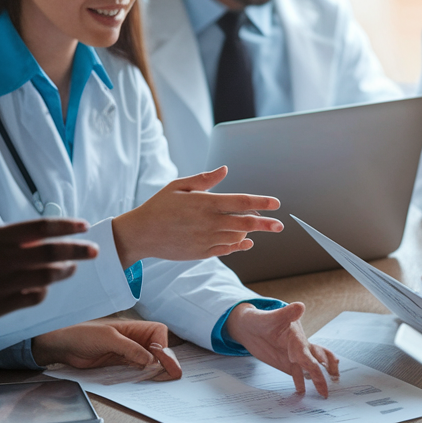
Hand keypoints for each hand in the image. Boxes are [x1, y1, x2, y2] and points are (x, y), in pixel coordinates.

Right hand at [0, 218, 98, 340]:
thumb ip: (9, 237)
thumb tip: (43, 235)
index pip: (39, 228)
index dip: (66, 227)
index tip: (84, 227)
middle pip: (50, 253)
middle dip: (77, 251)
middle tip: (93, 251)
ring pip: (46, 277)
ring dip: (64, 272)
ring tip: (70, 269)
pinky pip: (33, 297)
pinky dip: (43, 290)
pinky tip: (43, 286)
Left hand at [32, 319, 181, 379]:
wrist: (62, 345)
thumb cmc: (82, 333)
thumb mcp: (108, 339)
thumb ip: (130, 349)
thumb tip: (150, 359)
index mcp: (133, 327)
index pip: (158, 333)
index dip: (163, 346)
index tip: (161, 359)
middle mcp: (134, 339)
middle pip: (159, 349)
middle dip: (167, 360)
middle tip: (174, 374)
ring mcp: (129, 353)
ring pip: (151, 362)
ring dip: (159, 370)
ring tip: (167, 379)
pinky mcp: (121, 364)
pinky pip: (139, 370)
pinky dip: (147, 376)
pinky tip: (151, 381)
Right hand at [112, 166, 282, 268]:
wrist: (142, 234)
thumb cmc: (160, 206)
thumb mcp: (179, 186)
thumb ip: (205, 179)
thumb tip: (225, 169)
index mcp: (206, 203)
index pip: (241, 202)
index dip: (262, 202)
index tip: (276, 203)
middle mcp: (209, 222)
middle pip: (246, 222)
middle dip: (266, 224)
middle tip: (280, 225)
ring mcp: (207, 239)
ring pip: (238, 236)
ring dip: (250, 232)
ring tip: (256, 227)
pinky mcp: (202, 253)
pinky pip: (227, 249)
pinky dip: (239, 246)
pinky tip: (247, 242)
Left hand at [225, 302, 339, 396]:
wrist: (249, 327)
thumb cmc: (260, 319)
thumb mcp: (270, 316)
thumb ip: (285, 313)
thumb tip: (300, 306)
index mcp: (296, 334)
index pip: (305, 348)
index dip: (307, 358)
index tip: (312, 365)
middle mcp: (299, 345)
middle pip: (315, 358)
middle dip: (323, 371)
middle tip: (330, 382)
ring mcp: (295, 355)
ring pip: (311, 366)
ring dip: (319, 378)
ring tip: (324, 391)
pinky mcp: (288, 363)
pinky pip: (299, 374)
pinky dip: (303, 383)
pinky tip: (303, 393)